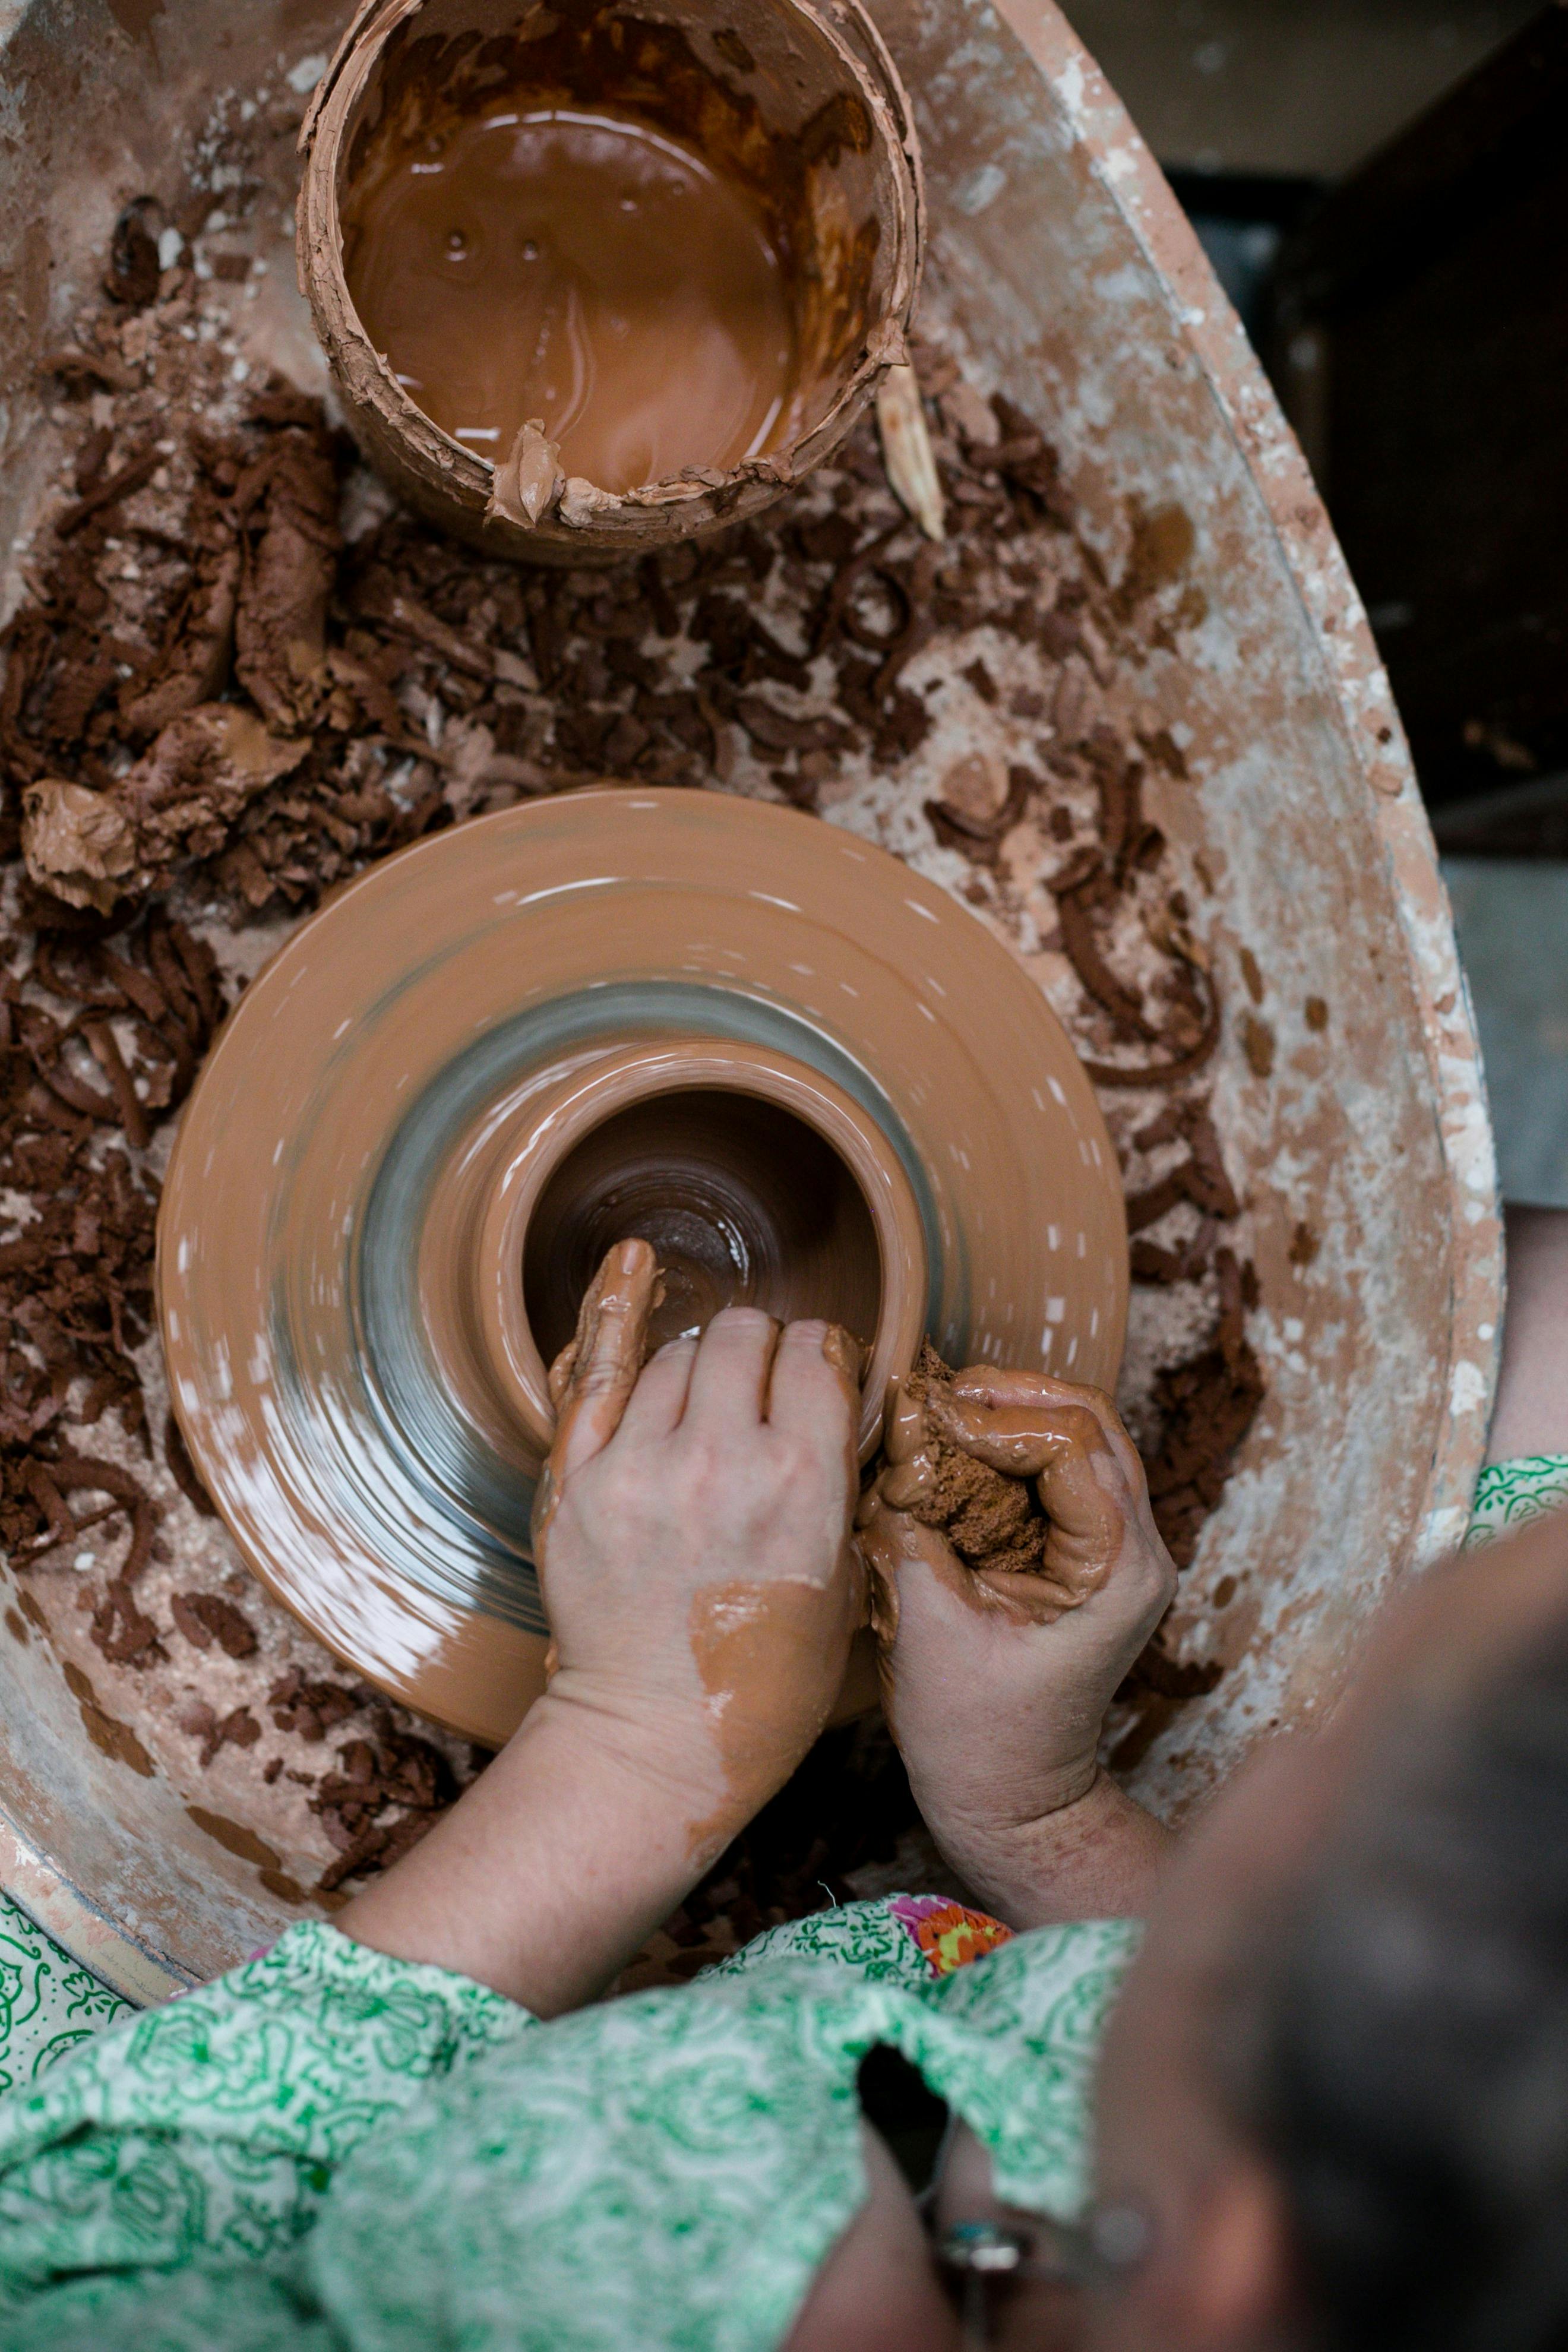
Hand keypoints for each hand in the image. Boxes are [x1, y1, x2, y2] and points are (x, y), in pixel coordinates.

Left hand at [339, 1239, 864, 2012]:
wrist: (656, 1741)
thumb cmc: (765, 1679)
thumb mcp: (843, 1577)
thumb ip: (842, 1477)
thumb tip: (839, 1393)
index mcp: (803, 1482)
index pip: (818, 1351)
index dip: (822, 1358)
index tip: (817, 1379)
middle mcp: (720, 1459)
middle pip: (747, 1336)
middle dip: (763, 1353)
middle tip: (760, 1395)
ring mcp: (638, 1465)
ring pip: (677, 1354)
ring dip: (698, 1368)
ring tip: (703, 1413)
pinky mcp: (577, 1479)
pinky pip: (597, 1366)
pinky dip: (617, 1311)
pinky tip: (635, 1265)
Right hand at [859, 1370, 1175, 1922]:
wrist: (1014, 1804)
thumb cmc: (976, 1738)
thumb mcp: (928, 1628)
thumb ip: (910, 1528)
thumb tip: (894, 1446)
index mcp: (1119, 1569)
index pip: (1073, 1443)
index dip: (995, 1416)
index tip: (928, 1417)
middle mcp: (1142, 1551)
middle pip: (1094, 1422)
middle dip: (1011, 1397)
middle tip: (936, 1396)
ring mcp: (1126, 1552)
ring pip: (1085, 1438)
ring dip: (1014, 1415)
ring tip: (943, 1413)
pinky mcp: (1097, 1557)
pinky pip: (1068, 1472)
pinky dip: (1016, 1449)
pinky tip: (960, 1449)